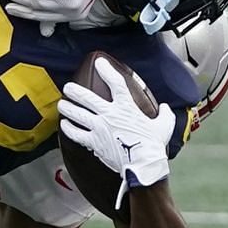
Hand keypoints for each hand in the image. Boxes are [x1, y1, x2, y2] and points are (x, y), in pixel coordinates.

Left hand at [57, 66, 174, 193]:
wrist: (143, 165)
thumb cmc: (154, 145)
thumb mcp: (164, 125)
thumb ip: (164, 114)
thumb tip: (165, 108)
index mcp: (126, 107)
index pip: (116, 83)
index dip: (106, 70)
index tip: (98, 62)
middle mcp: (110, 114)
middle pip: (87, 98)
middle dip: (75, 90)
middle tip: (68, 87)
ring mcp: (100, 128)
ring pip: (77, 114)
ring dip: (67, 108)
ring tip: (62, 104)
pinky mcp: (94, 142)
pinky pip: (76, 133)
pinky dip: (68, 128)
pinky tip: (64, 125)